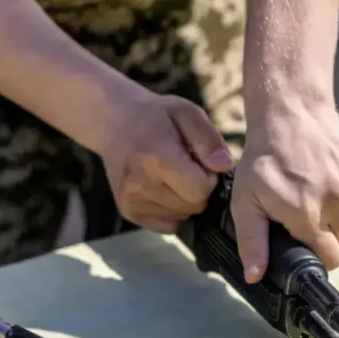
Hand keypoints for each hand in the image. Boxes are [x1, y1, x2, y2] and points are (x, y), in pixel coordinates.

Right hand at [99, 91, 233, 232]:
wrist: (115, 123)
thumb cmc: (157, 117)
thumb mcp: (187, 112)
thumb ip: (208, 139)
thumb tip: (223, 166)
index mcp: (156, 158)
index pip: (200, 190)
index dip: (208, 177)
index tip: (199, 162)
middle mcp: (139, 184)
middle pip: (193, 206)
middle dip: (198, 189)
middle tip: (185, 166)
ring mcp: (131, 202)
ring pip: (182, 217)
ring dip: (185, 200)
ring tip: (172, 174)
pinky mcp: (129, 213)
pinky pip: (168, 225)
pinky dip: (172, 210)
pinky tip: (163, 187)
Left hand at [231, 105, 338, 281]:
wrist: (291, 111)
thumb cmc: (265, 158)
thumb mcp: (246, 200)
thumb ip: (252, 241)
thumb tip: (255, 276)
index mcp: (307, 215)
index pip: (329, 257)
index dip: (317, 255)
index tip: (306, 244)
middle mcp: (337, 201)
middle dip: (327, 235)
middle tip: (307, 214)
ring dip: (338, 212)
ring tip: (315, 190)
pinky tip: (328, 174)